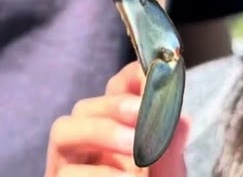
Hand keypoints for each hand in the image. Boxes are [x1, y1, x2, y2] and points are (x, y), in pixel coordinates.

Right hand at [46, 61, 190, 176]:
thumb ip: (170, 148)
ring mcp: (66, 168)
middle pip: (84, 106)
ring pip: (63, 132)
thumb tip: (179, 115)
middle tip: (145, 116)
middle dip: (115, 106)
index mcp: (113, 132)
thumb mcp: (168, 176)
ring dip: (101, 133)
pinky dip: (99, 174)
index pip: (115, 89)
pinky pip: (67, 174)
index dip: (131, 78)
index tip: (153, 75)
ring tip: (137, 152)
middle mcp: (83, 146)